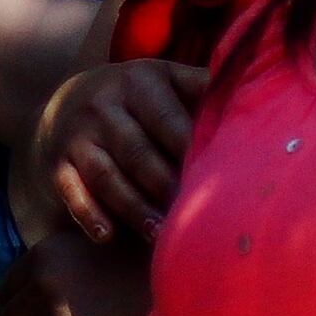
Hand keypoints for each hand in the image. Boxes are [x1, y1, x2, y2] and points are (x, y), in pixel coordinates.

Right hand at [33, 57, 209, 243]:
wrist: (64, 104)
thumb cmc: (134, 99)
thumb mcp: (163, 79)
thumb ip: (201, 87)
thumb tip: (257, 94)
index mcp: (139, 82)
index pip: (168, 120)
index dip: (190, 151)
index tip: (216, 179)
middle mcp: (104, 105)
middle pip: (138, 152)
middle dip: (166, 185)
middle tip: (193, 215)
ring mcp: (78, 136)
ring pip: (107, 175)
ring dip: (134, 207)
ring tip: (160, 234)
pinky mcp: (59, 165)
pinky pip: (72, 191)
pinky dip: (88, 214)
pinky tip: (107, 236)